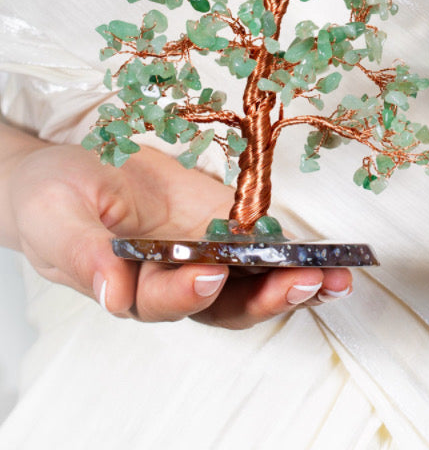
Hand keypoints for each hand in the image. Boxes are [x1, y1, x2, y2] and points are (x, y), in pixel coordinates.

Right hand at [4, 130, 352, 328]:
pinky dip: (294, 246)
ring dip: (297, 279)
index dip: (188, 292)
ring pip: (255, 279)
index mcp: (130, 285)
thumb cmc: (50, 197)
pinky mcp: (224, 221)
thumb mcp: (53, 217)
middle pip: (227, 302)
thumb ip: (81, 254)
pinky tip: (326, 247)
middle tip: (306, 281)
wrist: (71, 168)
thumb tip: (110, 292)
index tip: (211, 272)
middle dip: (269, 296)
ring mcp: (204, 250)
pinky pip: (263, 241)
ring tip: (336, 273)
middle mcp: (175, 277)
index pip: (164, 300)